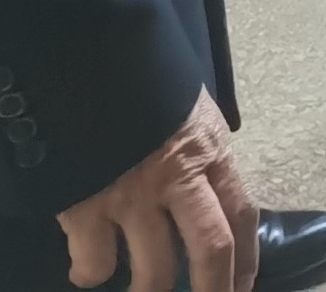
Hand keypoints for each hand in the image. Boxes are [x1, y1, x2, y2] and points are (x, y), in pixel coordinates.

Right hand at [55, 89, 256, 291]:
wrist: (78, 57)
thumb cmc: (136, 79)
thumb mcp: (181, 108)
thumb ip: (194, 152)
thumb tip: (203, 192)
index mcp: (208, 150)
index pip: (242, 215)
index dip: (247, 261)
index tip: (243, 289)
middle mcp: (177, 178)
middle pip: (210, 251)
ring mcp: (131, 195)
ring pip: (153, 272)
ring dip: (148, 291)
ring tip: (143, 291)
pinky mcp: (85, 206)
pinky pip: (94, 263)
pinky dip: (91, 273)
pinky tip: (89, 267)